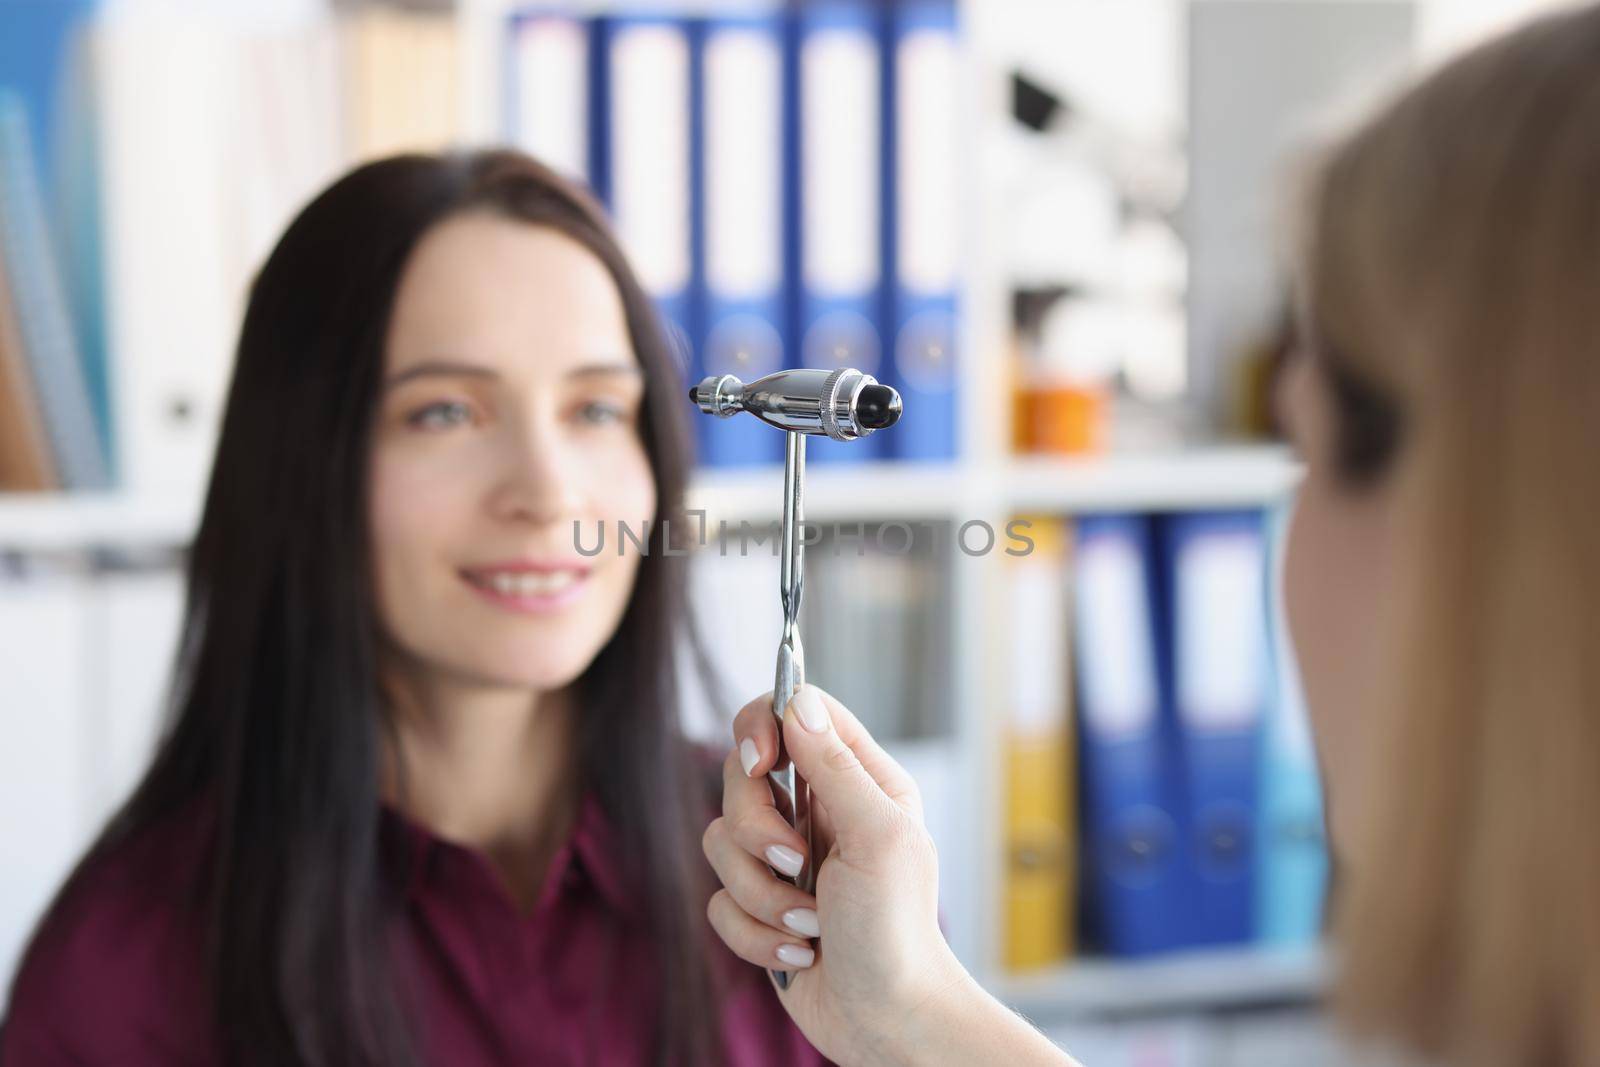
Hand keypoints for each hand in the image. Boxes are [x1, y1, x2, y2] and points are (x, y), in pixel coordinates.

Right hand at [701, 684, 969, 1065]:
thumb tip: (797, 700)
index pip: (793, 712)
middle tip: (798, 864)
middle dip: (757, 831)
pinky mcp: (758, 907)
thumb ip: (836, 766)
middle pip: (739, 777)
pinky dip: (756, 935)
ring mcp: (783, 859)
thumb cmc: (898, 931)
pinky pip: (718, 902)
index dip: (763, 726)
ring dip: (763, 896)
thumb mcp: (878, 836)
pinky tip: (801, 956)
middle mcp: (817, 811)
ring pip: (719, 843)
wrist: (888, 1021)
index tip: (760, 764)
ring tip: (810, 928)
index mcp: (857, 781)